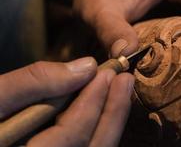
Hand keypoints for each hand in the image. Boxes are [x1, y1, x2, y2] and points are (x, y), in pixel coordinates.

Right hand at [0, 57, 134, 146]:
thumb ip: (34, 83)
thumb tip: (85, 68)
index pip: (71, 135)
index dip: (91, 104)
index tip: (106, 73)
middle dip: (111, 112)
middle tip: (124, 80)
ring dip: (110, 121)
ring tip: (121, 90)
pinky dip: (99, 131)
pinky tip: (104, 109)